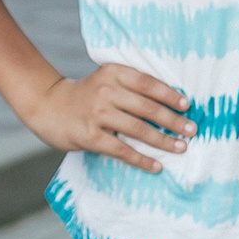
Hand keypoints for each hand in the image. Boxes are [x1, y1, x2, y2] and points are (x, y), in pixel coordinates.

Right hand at [16, 65, 195, 172]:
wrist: (46, 105)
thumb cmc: (87, 94)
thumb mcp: (107, 80)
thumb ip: (132, 87)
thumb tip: (173, 103)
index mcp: (113, 73)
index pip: (148, 83)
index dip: (169, 95)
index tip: (187, 105)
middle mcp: (105, 91)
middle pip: (147, 108)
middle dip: (173, 121)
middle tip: (192, 130)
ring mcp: (96, 114)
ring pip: (138, 129)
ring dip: (163, 140)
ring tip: (181, 147)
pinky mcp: (89, 136)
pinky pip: (121, 149)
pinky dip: (141, 159)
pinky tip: (156, 165)